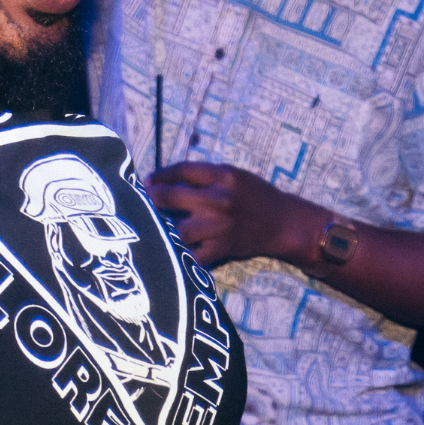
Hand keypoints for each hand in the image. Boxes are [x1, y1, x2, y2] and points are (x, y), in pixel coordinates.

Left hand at [146, 162, 318, 266]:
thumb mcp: (233, 175)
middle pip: (172, 197)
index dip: (160, 175)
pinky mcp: (221, 248)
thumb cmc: (255, 195)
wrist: (283, 223)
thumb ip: (203, 176)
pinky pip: (192, 254)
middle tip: (140, 201)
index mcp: (223, 176)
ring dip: (163, 227)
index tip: (146, 180)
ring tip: (153, 225)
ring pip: (178, 228)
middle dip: (151, 198)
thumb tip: (165, 180)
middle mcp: (219, 200)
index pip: (182, 170)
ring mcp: (219, 226)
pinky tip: (170, 248)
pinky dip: (180, 252)